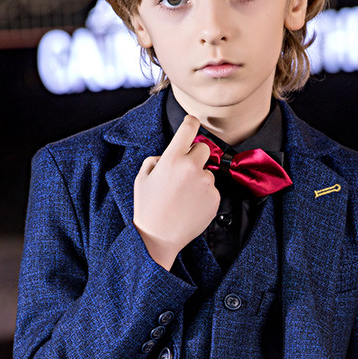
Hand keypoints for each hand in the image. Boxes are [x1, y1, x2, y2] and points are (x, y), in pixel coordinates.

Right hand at [134, 114, 219, 269]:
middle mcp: (191, 168)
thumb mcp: (142, 178)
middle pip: (204, 148)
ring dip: (199, 178)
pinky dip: (204, 195)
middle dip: (195, 156)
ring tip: (183, 196)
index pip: (188, 129)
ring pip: (207, 171)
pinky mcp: (215, 198)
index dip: (191, 122)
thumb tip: (169, 153)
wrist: (159, 237)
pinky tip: (190, 206)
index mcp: (172, 159)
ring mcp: (206, 184)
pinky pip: (212, 189)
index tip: (193, 121)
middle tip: (184, 171)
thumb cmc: (148, 208)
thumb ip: (156, 159)